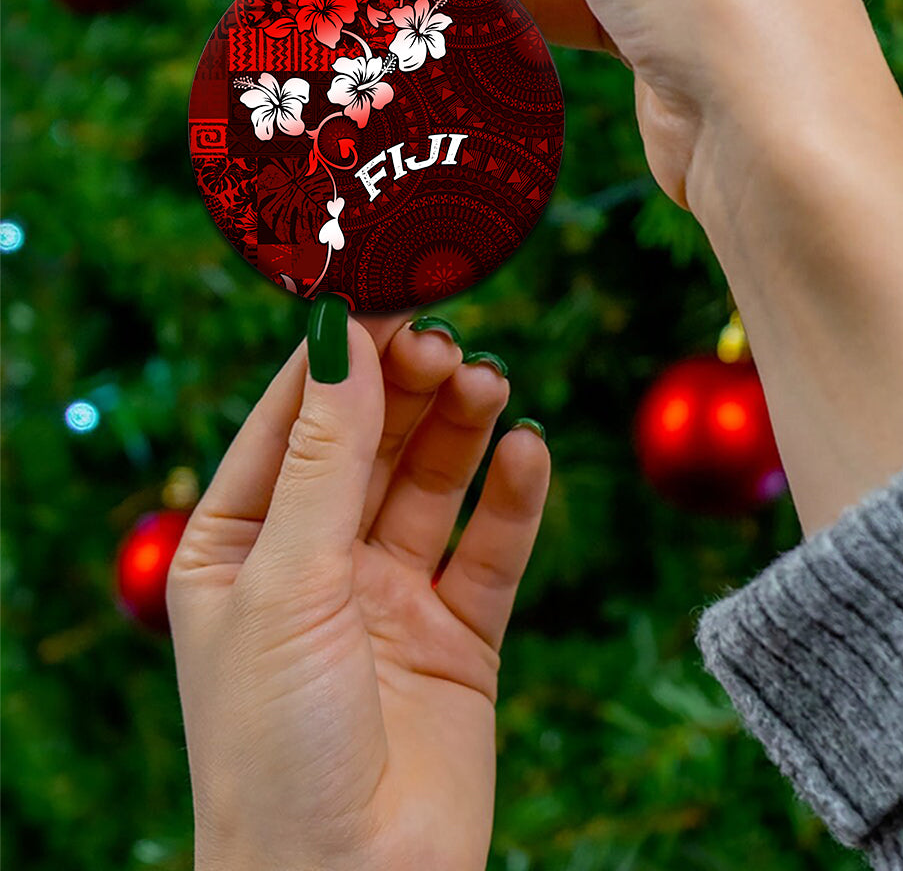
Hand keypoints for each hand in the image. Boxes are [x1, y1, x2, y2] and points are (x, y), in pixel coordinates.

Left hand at [167, 307, 549, 870]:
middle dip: (408, 387)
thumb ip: (325, 457)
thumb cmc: (275, 746)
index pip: (292, 422)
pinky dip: (513, 497)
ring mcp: (390, 597)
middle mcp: (316, 563)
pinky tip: (528, 451)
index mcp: (240, 547)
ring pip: (433, 484)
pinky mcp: (459, 635)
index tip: (388, 290)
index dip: (339, 356)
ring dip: (462, 428)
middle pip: (371, 442)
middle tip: (448, 342)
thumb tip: (342, 335)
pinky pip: (491, 549)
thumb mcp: (287, 582)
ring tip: (490, 383)